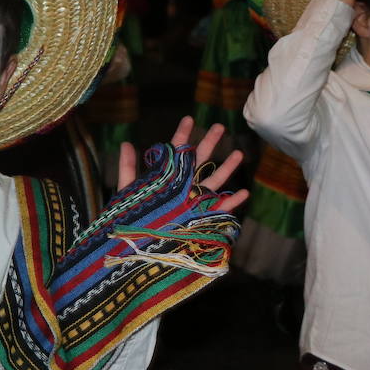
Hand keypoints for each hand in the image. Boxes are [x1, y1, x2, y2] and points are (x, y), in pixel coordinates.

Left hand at [117, 115, 248, 211]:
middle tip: (219, 126)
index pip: (176, 152)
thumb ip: (128, 169)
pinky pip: (221, 209)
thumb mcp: (129, 192)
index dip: (182, 135)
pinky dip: (233, 202)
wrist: (139, 251)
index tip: (188, 119)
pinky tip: (244, 192)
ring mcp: (195, 202)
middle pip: (200, 161)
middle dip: (210, 143)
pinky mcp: (202, 219)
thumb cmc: (132, 221)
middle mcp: (184, 187)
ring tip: (238, 153)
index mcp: (168, 178)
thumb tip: (125, 143)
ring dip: (227, 168)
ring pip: (214, 181)